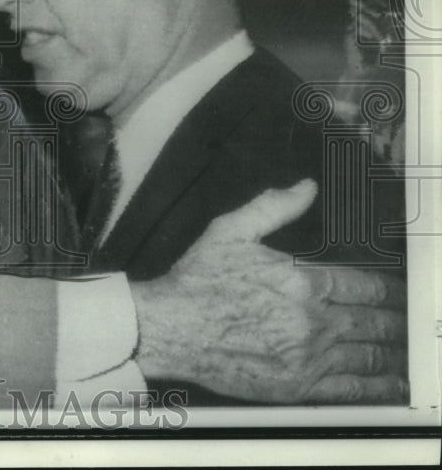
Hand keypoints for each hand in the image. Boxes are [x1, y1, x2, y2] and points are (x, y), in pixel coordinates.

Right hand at [130, 180, 406, 403]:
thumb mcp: (231, 231)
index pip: (366, 286)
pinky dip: (376, 386)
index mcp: (302, 282)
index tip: (398, 292)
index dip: (389, 290)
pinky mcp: (297, 387)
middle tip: (408, 322)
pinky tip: (386, 384)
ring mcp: (307, 358)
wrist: (169, 329)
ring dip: (392, 354)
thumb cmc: (196, 283)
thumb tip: (305, 188)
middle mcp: (312, 321)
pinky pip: (351, 389)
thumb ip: (274, 207)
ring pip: (369, 357)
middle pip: (375, 323)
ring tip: (403, 351)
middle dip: (397, 322)